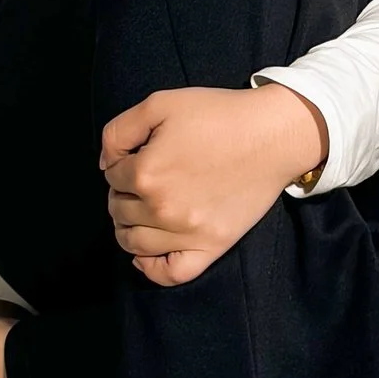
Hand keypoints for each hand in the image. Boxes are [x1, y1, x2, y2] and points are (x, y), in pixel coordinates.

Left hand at [100, 83, 328, 285]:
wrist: (272, 134)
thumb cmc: (218, 114)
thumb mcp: (160, 103)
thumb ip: (120, 131)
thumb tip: (106, 164)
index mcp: (146, 172)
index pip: (112, 177)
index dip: (121, 163)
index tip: (139, 155)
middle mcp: (162, 208)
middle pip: (118, 210)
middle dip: (123, 194)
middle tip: (143, 180)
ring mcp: (187, 233)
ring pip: (134, 243)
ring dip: (128, 227)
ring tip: (142, 210)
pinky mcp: (211, 247)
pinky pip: (170, 274)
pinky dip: (151, 268)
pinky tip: (146, 254)